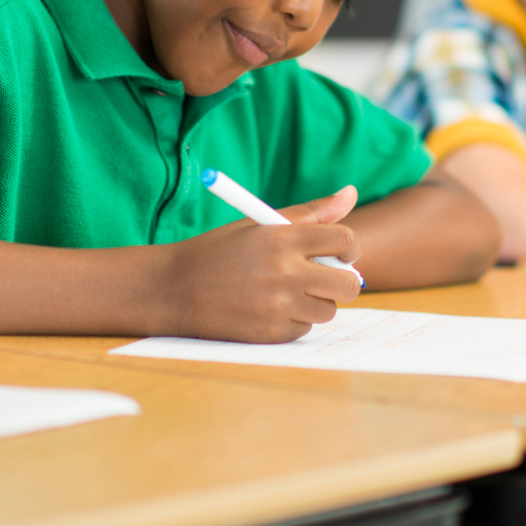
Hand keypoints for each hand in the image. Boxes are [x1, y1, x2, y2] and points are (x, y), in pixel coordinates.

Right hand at [161, 187, 362, 342]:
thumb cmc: (221, 251)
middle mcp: (284, 273)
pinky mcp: (270, 333)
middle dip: (342, 280)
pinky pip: (304, 328)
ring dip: (316, 301)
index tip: (341, 252)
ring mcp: (278, 307)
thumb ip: (310, 213)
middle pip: (347, 283)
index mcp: (282, 238)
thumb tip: (351, 193)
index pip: (345, 241)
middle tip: (326, 277)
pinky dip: (294, 320)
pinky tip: (268, 308)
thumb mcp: (260, 223)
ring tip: (288, 291)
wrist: (174, 289)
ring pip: (328, 309)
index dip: (349, 247)